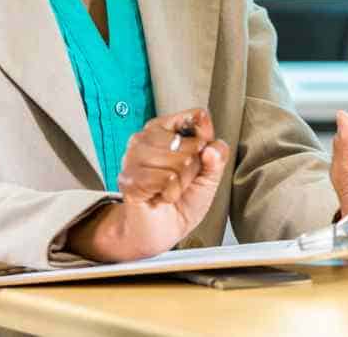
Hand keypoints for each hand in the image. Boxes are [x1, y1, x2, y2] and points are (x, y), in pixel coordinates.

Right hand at [67, 108, 229, 261]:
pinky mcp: (129, 179)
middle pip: (191, 143)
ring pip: (179, 161)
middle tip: (180, 180)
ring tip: (170, 188)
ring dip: (181, 182)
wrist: (162, 230)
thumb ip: (217, 157)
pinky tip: (161, 197)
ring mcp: (133, 158)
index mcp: (165, 128)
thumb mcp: (209, 176)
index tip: (199, 156)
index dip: (206, 140)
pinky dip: (171, 193)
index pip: (197, 116)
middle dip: (193, 168)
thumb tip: (212, 147)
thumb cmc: (183, 199)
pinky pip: (166, 179)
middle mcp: (144, 138)